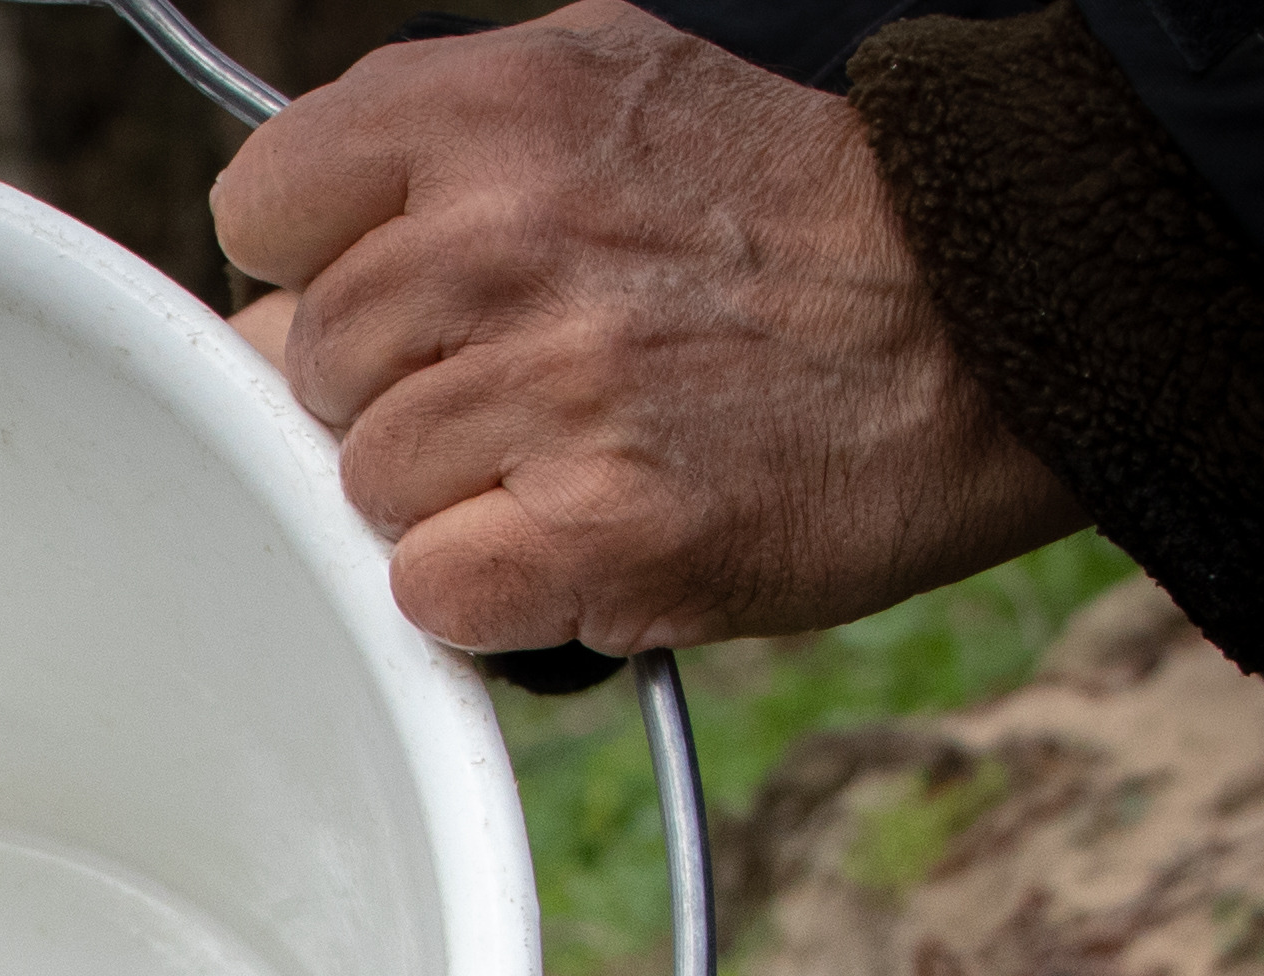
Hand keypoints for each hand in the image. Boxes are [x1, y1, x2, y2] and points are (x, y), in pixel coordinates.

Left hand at [210, 0, 1077, 655]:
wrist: (999, 315)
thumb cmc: (797, 221)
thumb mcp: (612, 94)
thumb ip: (432, 161)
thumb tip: (272, 297)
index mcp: (494, 109)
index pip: (265, 204)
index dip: (321, 264)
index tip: (407, 292)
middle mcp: (505, 237)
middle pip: (311, 364)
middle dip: (399, 387)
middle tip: (532, 378)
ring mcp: (552, 390)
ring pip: (367, 487)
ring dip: (456, 493)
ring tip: (583, 447)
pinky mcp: (600, 533)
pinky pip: (432, 593)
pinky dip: (494, 592)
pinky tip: (583, 535)